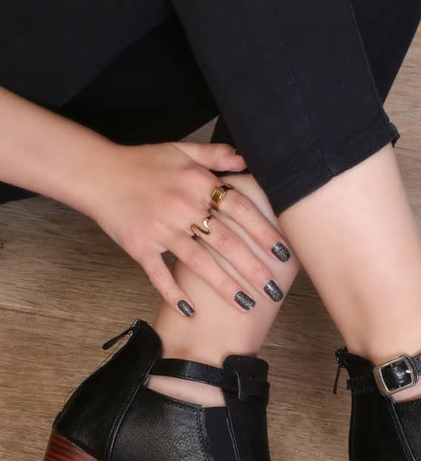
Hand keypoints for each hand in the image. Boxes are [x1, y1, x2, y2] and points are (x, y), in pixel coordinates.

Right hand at [79, 141, 291, 314]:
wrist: (97, 172)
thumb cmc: (144, 163)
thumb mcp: (183, 150)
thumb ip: (217, 155)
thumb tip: (248, 159)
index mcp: (198, 184)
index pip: (240, 210)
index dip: (263, 232)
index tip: (283, 253)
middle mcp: (182, 207)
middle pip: (225, 242)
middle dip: (252, 267)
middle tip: (273, 289)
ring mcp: (160, 229)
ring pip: (198, 262)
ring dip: (223, 285)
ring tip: (246, 304)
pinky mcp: (139, 246)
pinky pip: (158, 273)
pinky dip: (172, 292)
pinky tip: (191, 310)